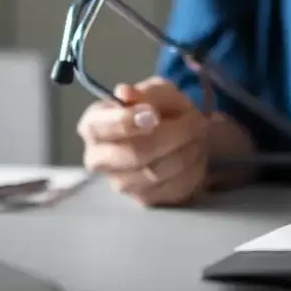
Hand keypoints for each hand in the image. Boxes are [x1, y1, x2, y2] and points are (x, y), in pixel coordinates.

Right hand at [77, 76, 209, 205]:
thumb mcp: (158, 91)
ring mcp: (120, 184)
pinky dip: (192, 167)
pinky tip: (195, 152)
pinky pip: (174, 187)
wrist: (182, 135)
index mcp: (93, 126)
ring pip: (157, 172)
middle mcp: (99, 159)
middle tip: (194, 121)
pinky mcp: (144, 200)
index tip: (153, 115)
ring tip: (197, 135)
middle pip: (132, 154)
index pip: (98, 128)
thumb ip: (145, 93)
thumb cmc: (162, 110)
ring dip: (187, 150)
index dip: (126, 121)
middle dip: (171, 136)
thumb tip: (124, 93)